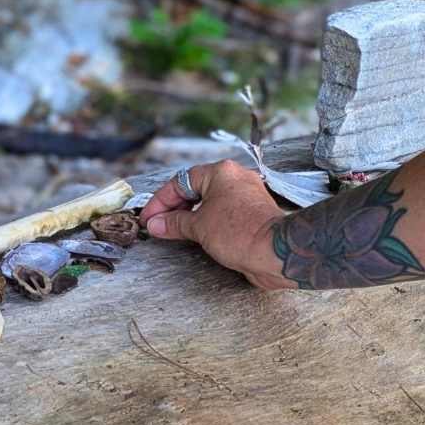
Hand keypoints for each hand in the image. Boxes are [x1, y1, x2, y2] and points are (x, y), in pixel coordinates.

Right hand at [140, 160, 292, 289]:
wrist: (275, 252)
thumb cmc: (239, 233)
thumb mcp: (198, 227)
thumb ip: (174, 223)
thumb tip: (155, 224)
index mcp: (220, 172)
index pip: (181, 182)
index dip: (160, 202)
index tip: (149, 219)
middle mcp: (235, 178)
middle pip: (195, 189)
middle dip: (174, 208)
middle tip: (158, 226)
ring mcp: (246, 195)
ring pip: (210, 201)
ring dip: (190, 215)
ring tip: (174, 231)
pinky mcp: (253, 212)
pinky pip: (223, 212)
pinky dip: (207, 221)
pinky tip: (197, 235)